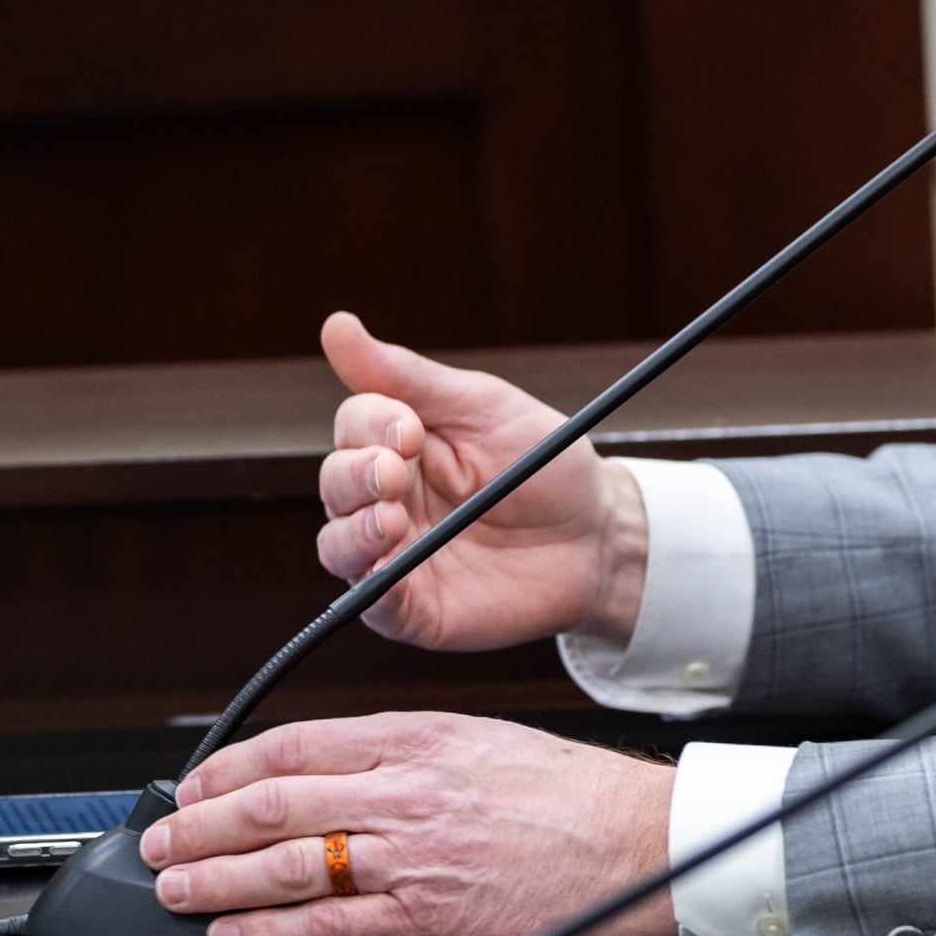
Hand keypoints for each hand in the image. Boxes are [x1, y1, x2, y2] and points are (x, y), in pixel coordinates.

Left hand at [139, 711, 676, 935]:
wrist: (631, 840)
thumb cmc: (565, 791)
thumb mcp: (476, 736)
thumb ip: (400, 749)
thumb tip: (324, 766)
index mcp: (416, 737)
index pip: (294, 746)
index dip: (227, 768)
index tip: (192, 785)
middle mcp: (405, 792)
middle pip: (274, 805)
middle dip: (200, 826)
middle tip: (159, 841)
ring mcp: (412, 856)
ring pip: (288, 865)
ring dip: (217, 878)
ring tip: (176, 888)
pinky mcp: (426, 917)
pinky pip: (330, 927)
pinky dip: (271, 932)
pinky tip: (236, 933)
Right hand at [314, 310, 649, 649]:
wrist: (600, 533)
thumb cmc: (544, 463)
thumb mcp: (483, 407)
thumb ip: (409, 376)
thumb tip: (335, 326)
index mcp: (400, 445)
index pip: (352, 427)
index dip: (370, 425)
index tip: (410, 429)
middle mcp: (387, 500)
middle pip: (334, 484)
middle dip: (355, 475)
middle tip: (396, 473)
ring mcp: (396, 556)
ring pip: (337, 545)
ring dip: (354, 531)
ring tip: (393, 520)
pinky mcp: (415, 609)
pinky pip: (373, 605)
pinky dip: (373, 589)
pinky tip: (390, 571)